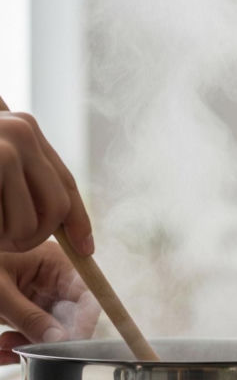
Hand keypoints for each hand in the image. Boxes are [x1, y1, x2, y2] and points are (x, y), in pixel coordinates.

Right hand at [0, 99, 93, 255]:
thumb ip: (19, 178)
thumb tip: (71, 227)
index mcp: (25, 128)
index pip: (66, 184)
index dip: (78, 221)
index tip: (86, 251)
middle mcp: (21, 130)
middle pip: (57, 207)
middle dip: (35, 237)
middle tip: (7, 244)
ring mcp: (6, 147)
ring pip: (33, 223)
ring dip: (6, 239)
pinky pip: (10, 224)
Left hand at [0, 242, 99, 363]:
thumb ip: (30, 317)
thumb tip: (60, 340)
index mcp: (54, 261)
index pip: (87, 295)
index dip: (83, 322)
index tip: (68, 346)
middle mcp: (53, 276)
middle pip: (71, 314)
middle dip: (50, 336)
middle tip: (31, 351)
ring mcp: (40, 291)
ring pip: (53, 326)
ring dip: (32, 341)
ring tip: (5, 346)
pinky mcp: (26, 305)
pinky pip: (35, 328)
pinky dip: (20, 340)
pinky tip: (3, 346)